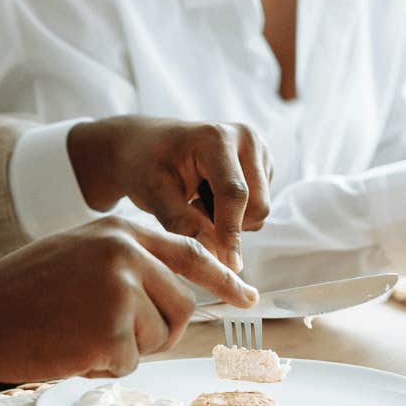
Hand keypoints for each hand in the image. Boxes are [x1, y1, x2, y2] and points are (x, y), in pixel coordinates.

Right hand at [0, 216, 259, 401]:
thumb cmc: (21, 292)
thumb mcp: (77, 253)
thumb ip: (126, 260)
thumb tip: (175, 288)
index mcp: (119, 232)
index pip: (190, 253)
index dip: (223, 279)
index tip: (248, 296)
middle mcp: (126, 254)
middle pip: (180, 306)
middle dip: (157, 331)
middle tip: (115, 336)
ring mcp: (120, 291)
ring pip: (157, 337)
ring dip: (126, 348)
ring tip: (80, 334)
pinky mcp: (111, 330)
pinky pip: (129, 362)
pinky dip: (103, 365)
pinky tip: (70, 348)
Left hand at [65, 117, 271, 270]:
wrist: (143, 147)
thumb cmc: (144, 165)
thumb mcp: (155, 194)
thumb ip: (185, 224)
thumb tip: (216, 258)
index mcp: (217, 138)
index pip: (234, 194)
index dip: (231, 233)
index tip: (228, 267)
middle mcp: (245, 139)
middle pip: (257, 205)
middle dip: (228, 224)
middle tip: (190, 213)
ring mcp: (258, 151)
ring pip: (259, 210)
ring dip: (229, 220)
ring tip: (196, 202)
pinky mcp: (262, 165)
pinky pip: (257, 207)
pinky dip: (234, 213)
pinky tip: (208, 197)